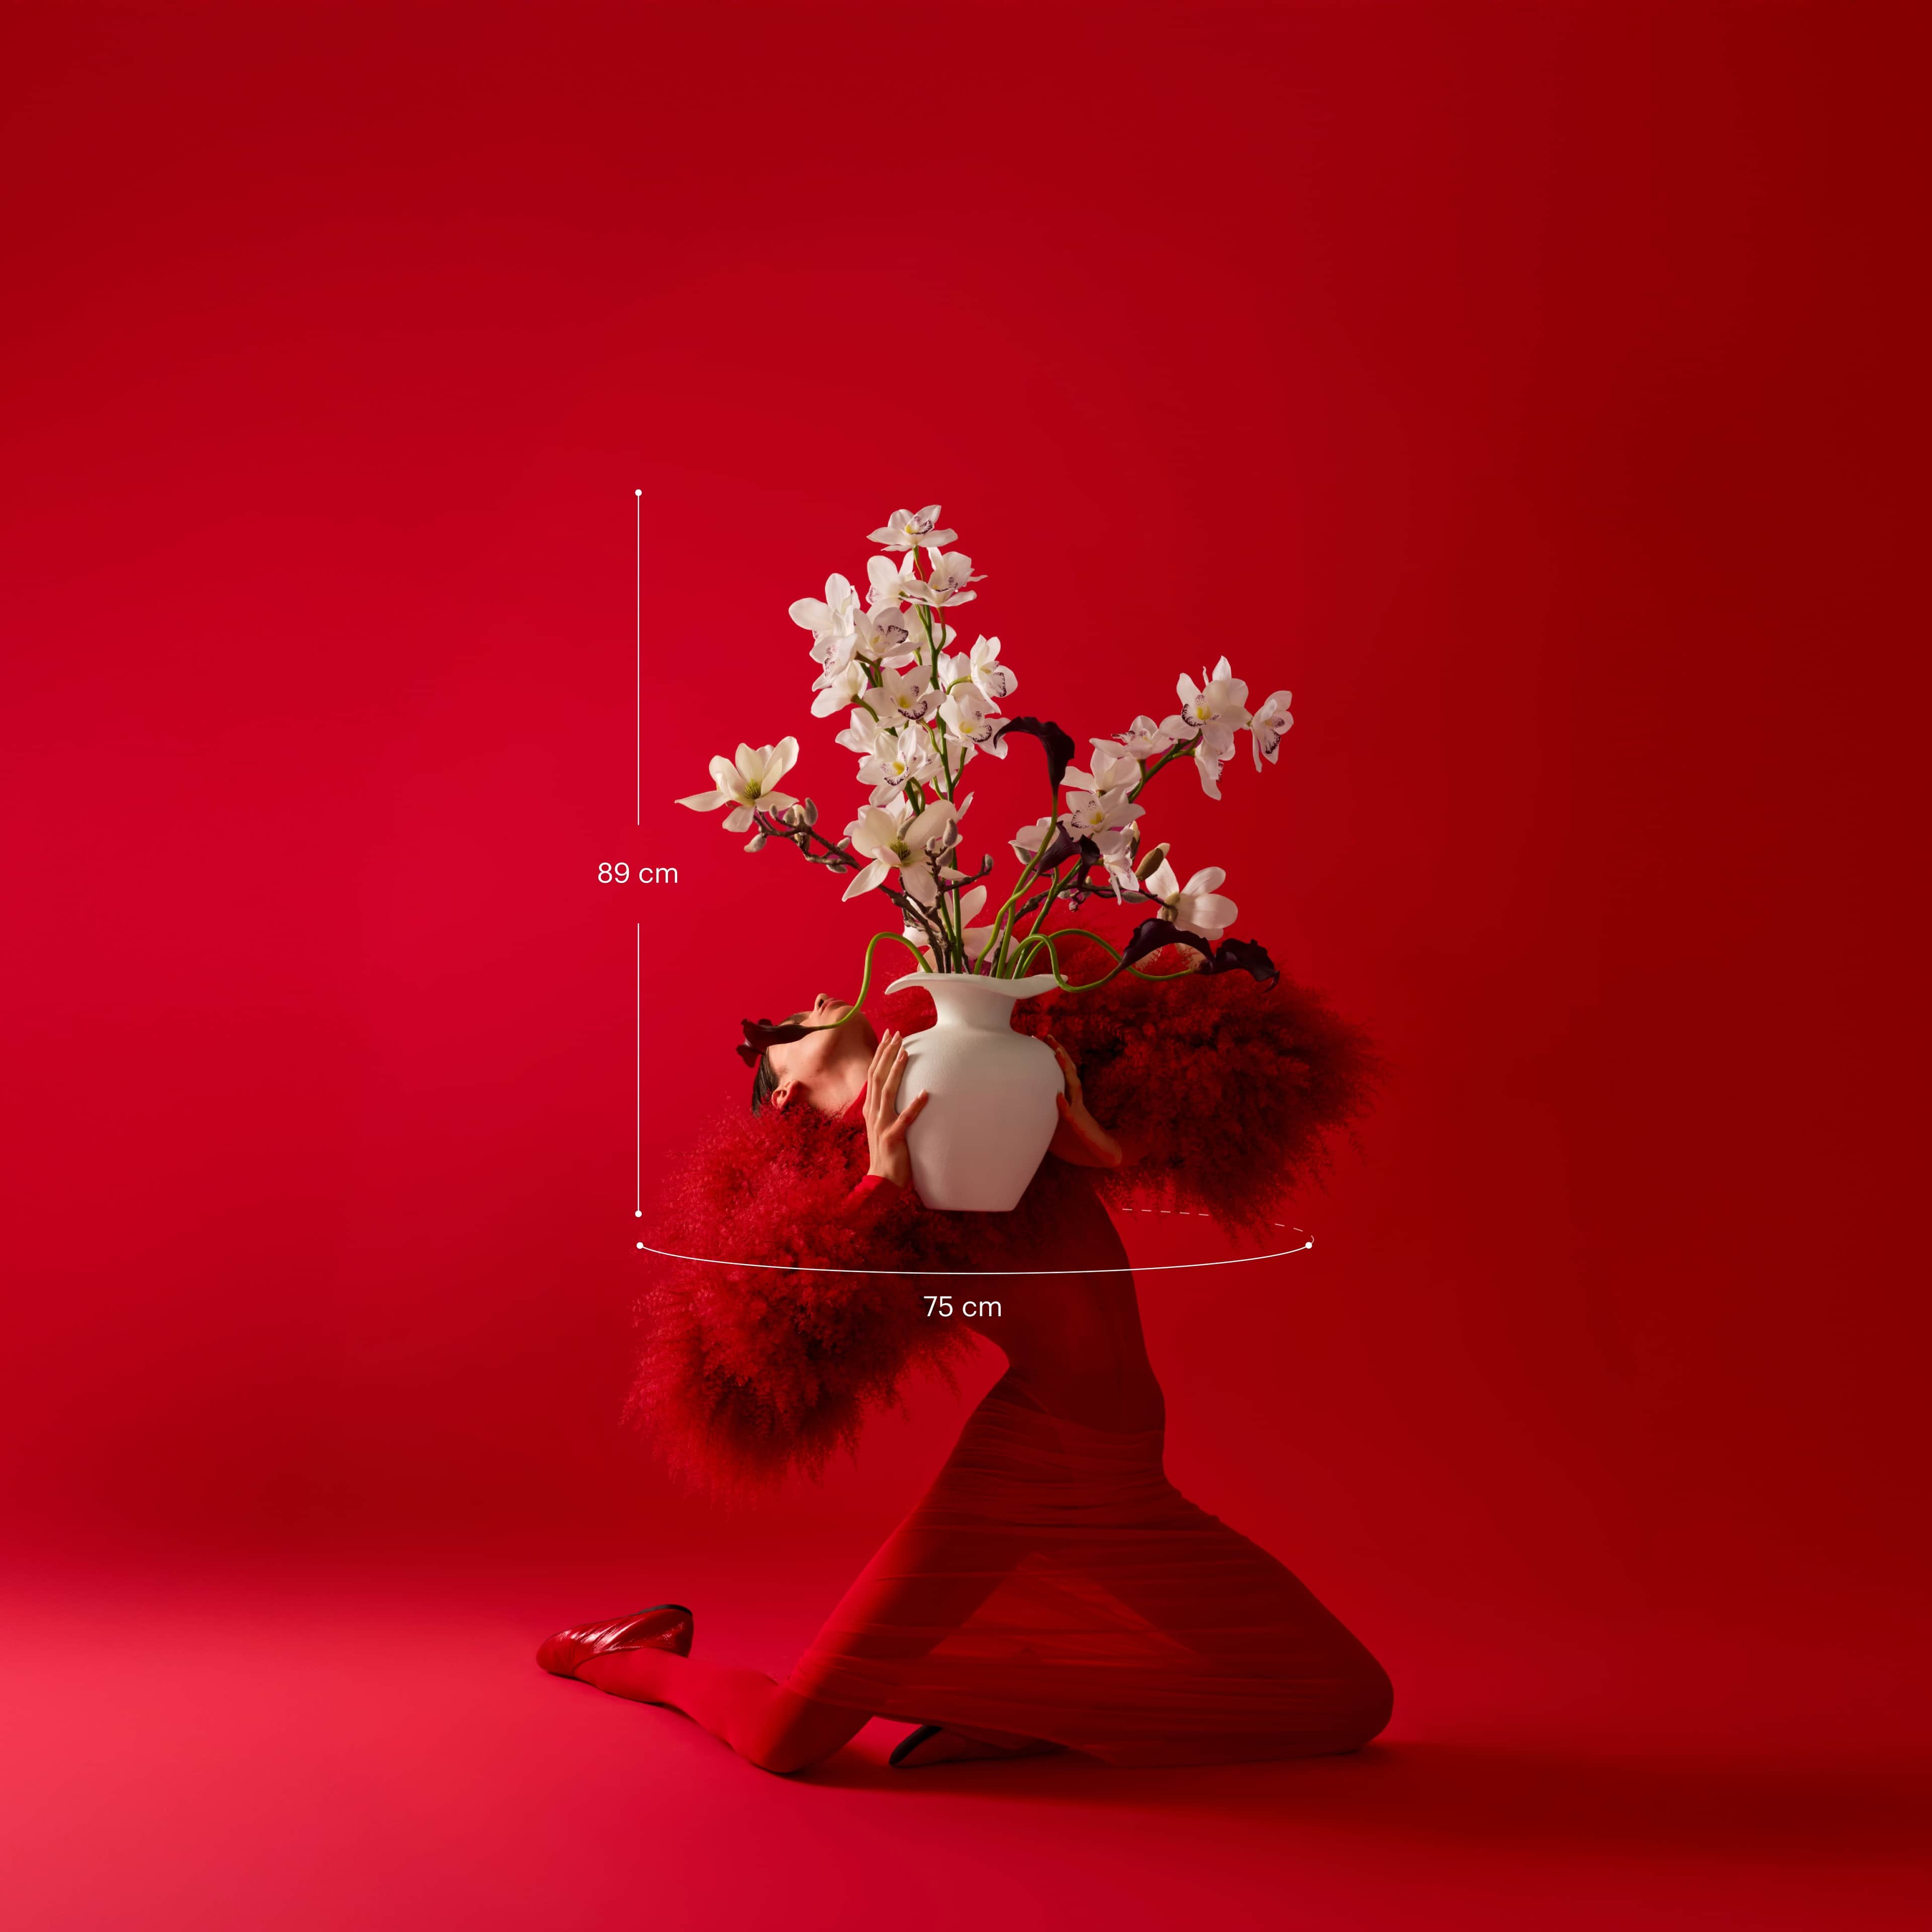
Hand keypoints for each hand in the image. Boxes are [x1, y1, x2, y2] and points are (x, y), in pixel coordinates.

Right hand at [864, 1030, 930, 1189]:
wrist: (881, 1179)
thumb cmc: (886, 1151)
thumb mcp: (882, 1124)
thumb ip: (886, 1105)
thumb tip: (894, 1086)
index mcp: (870, 1108)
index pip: (873, 1074)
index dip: (880, 1054)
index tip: (889, 1035)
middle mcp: (873, 1113)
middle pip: (877, 1077)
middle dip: (887, 1054)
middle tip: (897, 1035)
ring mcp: (881, 1125)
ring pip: (887, 1092)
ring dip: (896, 1072)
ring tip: (905, 1053)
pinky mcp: (893, 1138)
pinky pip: (904, 1119)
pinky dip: (914, 1106)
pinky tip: (925, 1094)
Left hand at [1045, 1033, 1122, 1168]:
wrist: (1100, 1148)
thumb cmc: (1078, 1132)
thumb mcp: (1060, 1115)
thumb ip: (1049, 1106)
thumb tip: (1030, 1099)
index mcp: (1070, 1093)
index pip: (1062, 1069)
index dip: (1054, 1053)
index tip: (1041, 1037)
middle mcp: (1075, 1097)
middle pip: (1068, 1070)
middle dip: (1059, 1052)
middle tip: (1047, 1036)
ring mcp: (1077, 1108)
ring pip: (1073, 1086)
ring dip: (1065, 1070)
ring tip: (1057, 1055)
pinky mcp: (1078, 1124)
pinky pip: (1070, 1113)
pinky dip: (1064, 1105)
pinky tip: (1058, 1097)